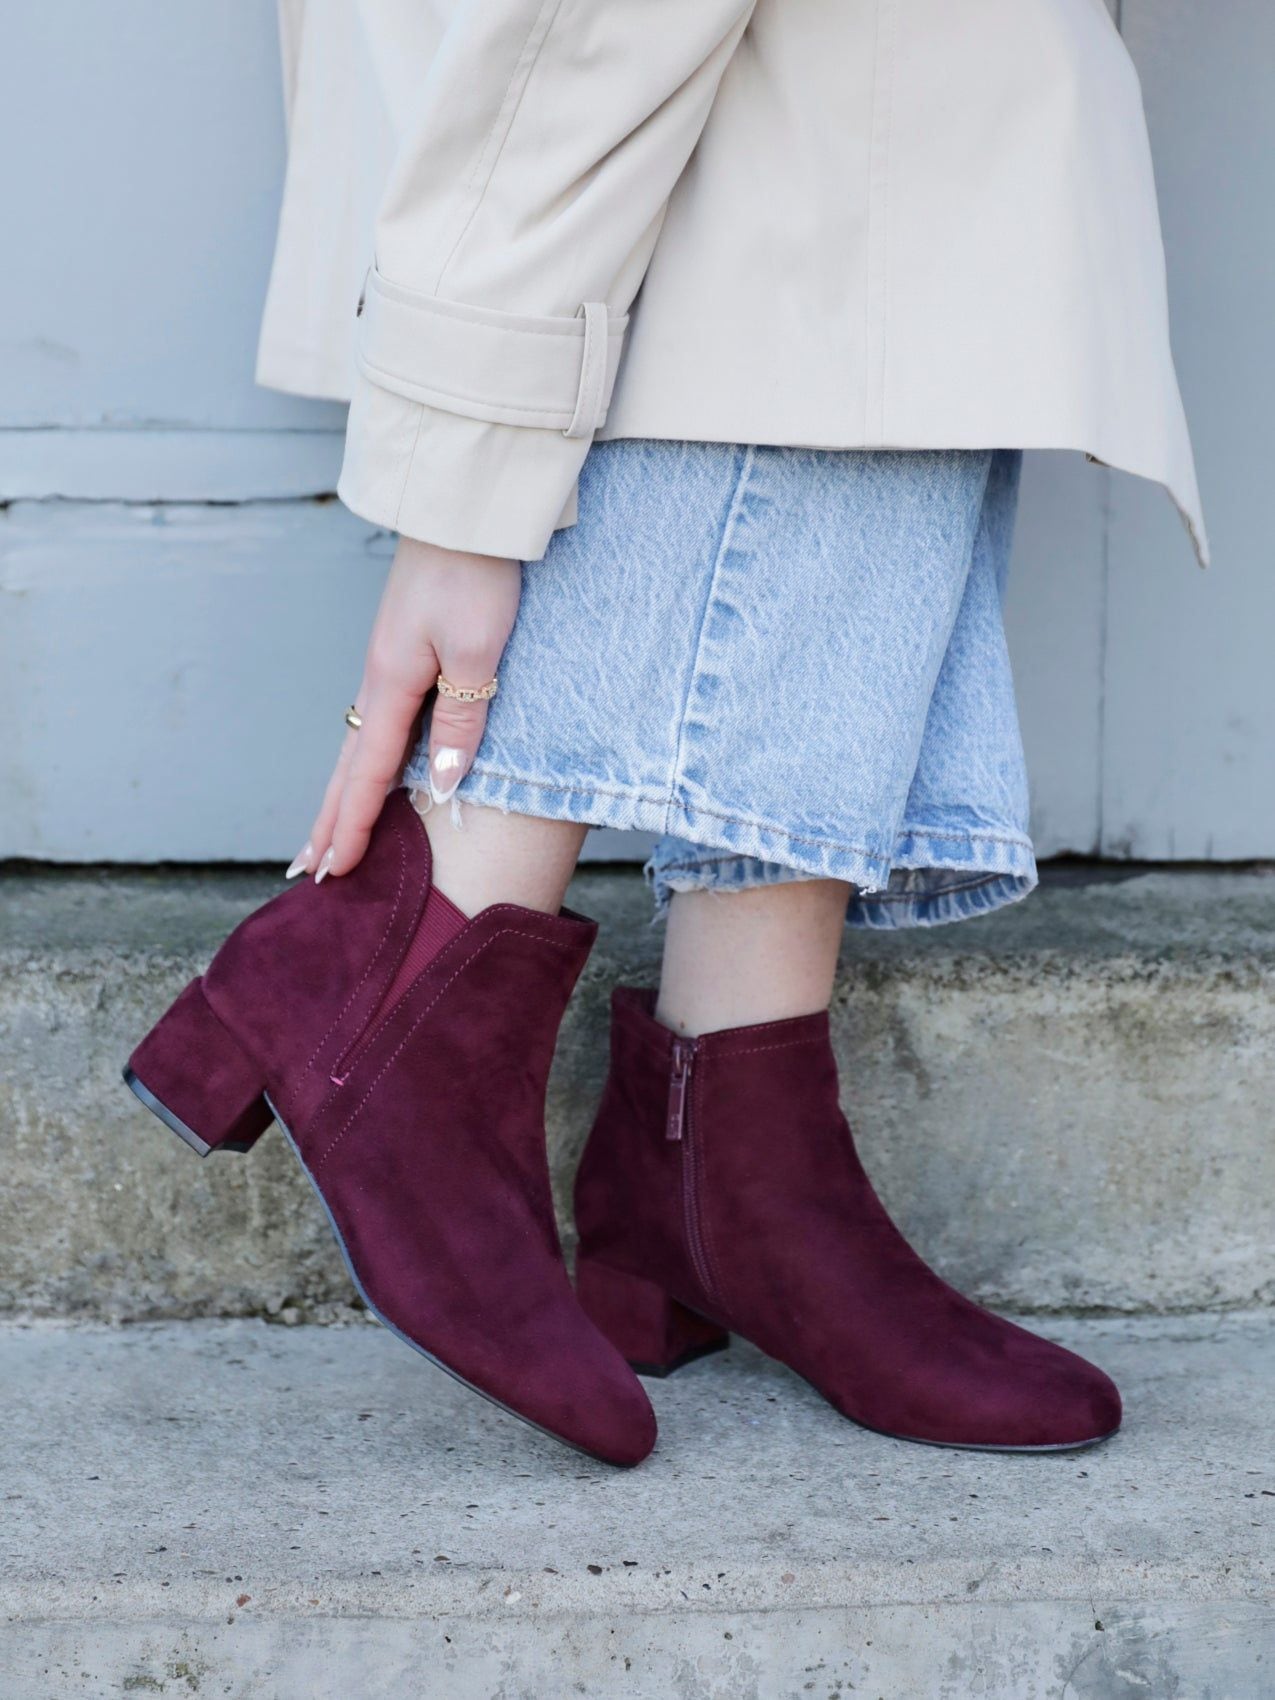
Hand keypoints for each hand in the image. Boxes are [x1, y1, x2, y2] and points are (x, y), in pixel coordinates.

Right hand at [289, 536, 519, 880]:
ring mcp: (389, 664)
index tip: (336, 870)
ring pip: (359, 745)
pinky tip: (367, 769)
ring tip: (327, 832)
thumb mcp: (478, 652)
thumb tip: (440, 785)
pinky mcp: (404, 651)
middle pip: (349, 765)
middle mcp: (380, 679)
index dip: (355, 824)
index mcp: (392, 683)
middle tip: (308, 870)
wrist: (466, 509)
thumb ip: (462, 720)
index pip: (368, 772)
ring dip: (342, 793)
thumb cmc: (476, 575)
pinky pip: (376, 723)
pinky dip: (364, 759)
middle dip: (330, 819)